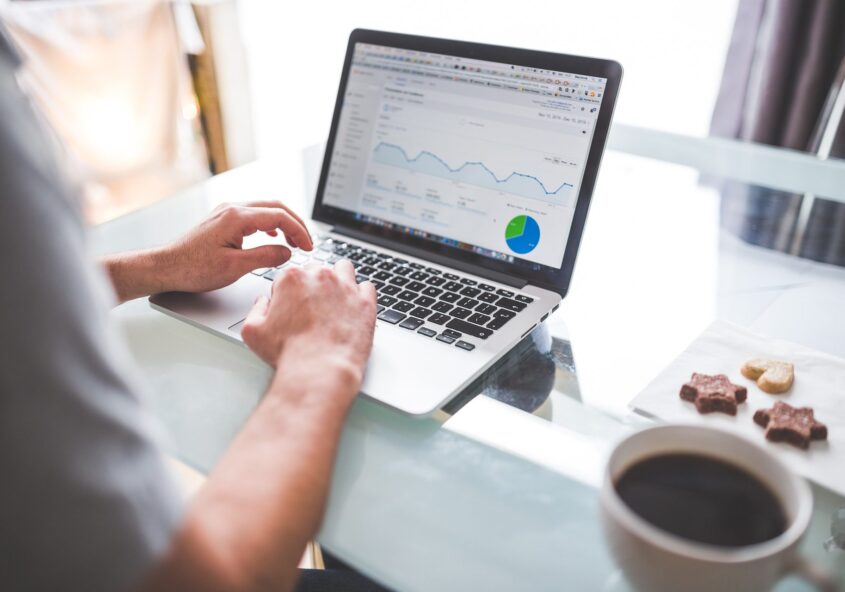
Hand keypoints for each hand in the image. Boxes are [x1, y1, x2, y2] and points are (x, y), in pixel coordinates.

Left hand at [102, 200, 312, 303]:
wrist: (166, 267)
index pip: (279, 216)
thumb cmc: (193, 268)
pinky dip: (270, 224)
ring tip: (294, 241)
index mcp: (237, 217)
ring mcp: (226, 212)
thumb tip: (287, 252)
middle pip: (275, 207)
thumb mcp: (235, 267)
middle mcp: (232, 209)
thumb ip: (265, 257)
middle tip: (307, 243)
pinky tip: (273, 236)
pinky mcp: (223, 220)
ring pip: (265, 209)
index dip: (299, 231)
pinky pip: (254, 215)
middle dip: (296, 224)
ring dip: (284, 223)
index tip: (308, 247)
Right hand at [241, 260, 376, 395]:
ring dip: (338, 280)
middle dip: (313, 286)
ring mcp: (346, 287)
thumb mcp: (253, 331)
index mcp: (292, 278)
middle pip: (316, 271)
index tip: (290, 308)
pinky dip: (361, 294)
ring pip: (343, 270)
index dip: (287, 294)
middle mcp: (320, 277)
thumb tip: (263, 302)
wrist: (319, 371)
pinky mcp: (366, 302)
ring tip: (334, 300)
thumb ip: (255, 309)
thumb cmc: (288, 353)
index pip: (289, 276)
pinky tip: (353, 307)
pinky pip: (367, 287)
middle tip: (311, 309)